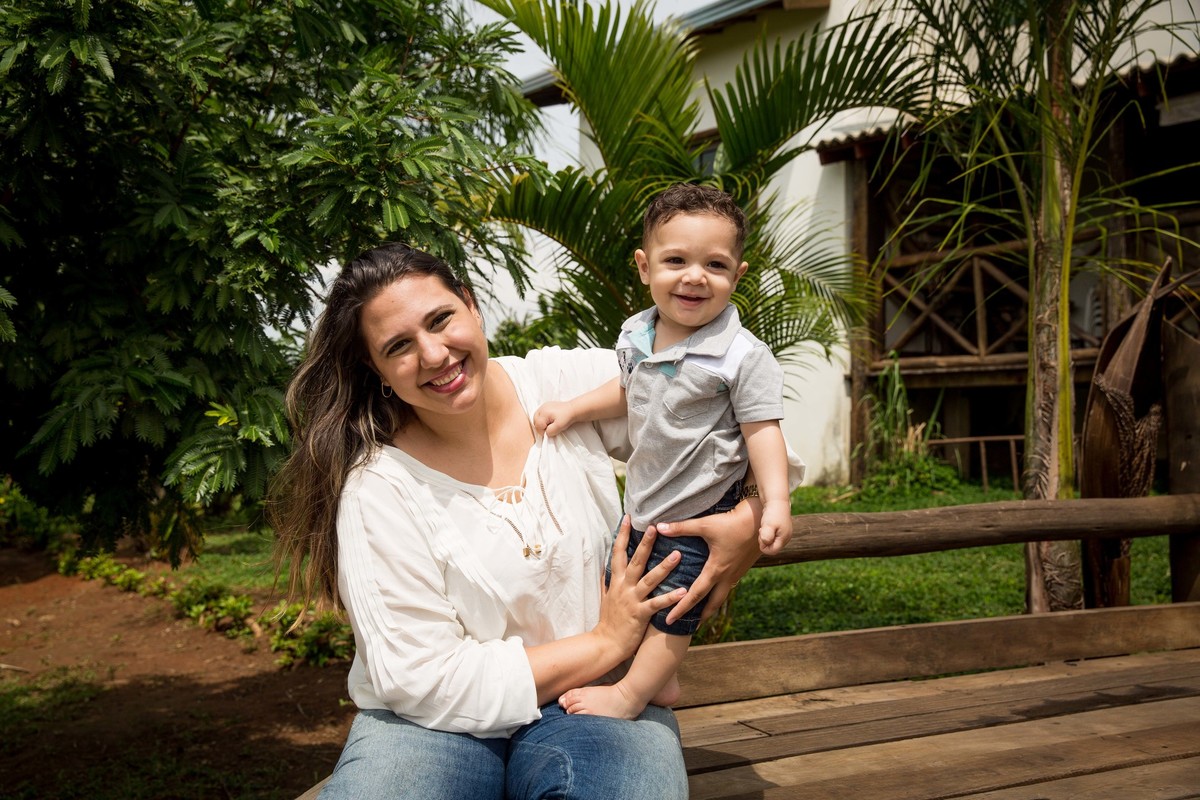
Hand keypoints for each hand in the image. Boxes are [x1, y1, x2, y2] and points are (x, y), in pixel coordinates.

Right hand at [533, 401, 573, 436]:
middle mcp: (541, 408)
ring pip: (536, 418)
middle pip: (535, 421)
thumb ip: (550, 431)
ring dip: (542, 423)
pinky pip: (540, 414)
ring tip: (550, 424)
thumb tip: (546, 433)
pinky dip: (543, 418)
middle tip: (550, 428)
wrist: (573, 409)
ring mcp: (543, 406)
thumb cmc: (567, 417)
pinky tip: (550, 420)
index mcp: (544, 412)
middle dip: (541, 427)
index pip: (537, 425)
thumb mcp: (559, 426)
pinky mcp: (546, 406)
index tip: (551, 431)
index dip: (543, 431)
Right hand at [595, 516, 683, 657]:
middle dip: (646, 543)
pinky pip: (657, 603)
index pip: (618, 552)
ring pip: (649, 579)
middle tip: (656, 526)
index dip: (623, 534)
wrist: (605, 644)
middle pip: (635, 560)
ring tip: (678, 554)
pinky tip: (684, 591)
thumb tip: (606, 568)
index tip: (629, 518)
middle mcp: (623, 587)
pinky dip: (670, 597)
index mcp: (616, 581)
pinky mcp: (640, 614)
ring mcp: (631, 600)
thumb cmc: (608, 621)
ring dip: (664, 566)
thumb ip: (608, 581)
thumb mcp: (605, 597)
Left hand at [656, 500, 760, 624]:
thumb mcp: (706, 524)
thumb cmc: (733, 522)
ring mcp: (737, 573)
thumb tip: (659, 527)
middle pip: (713, 604)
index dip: (681, 608)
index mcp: (716, 570)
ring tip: (701, 613)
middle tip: (689, 627)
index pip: (695, 595)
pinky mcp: (742, 567)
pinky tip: (715, 588)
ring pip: (723, 596)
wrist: (762, 520)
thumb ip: (682, 528)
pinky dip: (719, 592)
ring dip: (711, 606)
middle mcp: (727, 576)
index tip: (669, 620)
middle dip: (700, 617)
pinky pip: (728, 586)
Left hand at [758, 501, 793, 554]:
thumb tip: (766, 543)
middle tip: (762, 529)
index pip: (772, 551)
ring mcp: (784, 533)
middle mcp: (786, 537)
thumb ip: (767, 536)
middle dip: (764, 541)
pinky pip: (772, 536)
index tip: (761, 535)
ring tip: (764, 526)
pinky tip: (766, 524)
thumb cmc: (772, 512)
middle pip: (772, 547)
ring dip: (765, 536)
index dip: (763, 546)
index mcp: (784, 538)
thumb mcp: (768, 525)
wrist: (776, 499)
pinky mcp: (781, 528)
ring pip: (772, 541)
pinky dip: (767, 532)